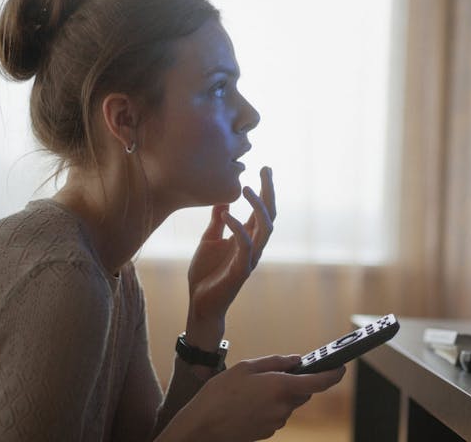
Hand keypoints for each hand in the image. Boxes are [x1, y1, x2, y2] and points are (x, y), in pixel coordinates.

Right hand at [162, 355, 344, 441]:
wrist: (201, 427)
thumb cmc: (219, 394)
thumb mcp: (245, 367)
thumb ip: (275, 362)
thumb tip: (297, 360)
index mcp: (280, 387)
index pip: (318, 382)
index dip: (333, 374)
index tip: (341, 367)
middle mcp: (282, 407)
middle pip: (301, 393)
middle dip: (294, 382)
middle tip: (274, 374)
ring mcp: (275, 423)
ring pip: (287, 404)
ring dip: (278, 395)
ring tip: (251, 390)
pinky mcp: (267, 433)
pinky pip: (275, 415)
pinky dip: (268, 407)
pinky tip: (247, 404)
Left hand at [186, 166, 275, 347]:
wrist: (200, 303)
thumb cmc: (206, 274)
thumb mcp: (209, 240)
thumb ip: (218, 222)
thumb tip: (223, 201)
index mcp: (247, 237)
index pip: (262, 209)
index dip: (265, 189)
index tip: (264, 167)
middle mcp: (253, 246)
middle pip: (270, 214)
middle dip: (269, 191)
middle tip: (265, 169)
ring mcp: (249, 258)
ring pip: (265, 229)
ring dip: (257, 207)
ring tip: (247, 188)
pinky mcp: (240, 270)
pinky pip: (244, 246)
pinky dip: (237, 228)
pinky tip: (226, 214)